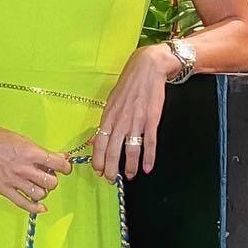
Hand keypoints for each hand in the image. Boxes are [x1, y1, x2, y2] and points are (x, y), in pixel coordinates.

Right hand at [0, 112, 72, 214]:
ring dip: (43, 191)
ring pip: (40, 194)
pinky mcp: (4, 189)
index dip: (65, 167)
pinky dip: (35, 207)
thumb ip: (41, 151)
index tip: (64, 168)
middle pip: (51, 182)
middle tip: (47, 175)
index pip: (58, 164)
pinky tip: (40, 206)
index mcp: (30, 153)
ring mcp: (14, 180)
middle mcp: (24, 168)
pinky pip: (24, 203)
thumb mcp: (23, 140)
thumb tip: (60, 157)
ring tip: (38, 185)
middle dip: (53, 179)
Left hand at [91, 43, 171, 181]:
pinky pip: (150, 142)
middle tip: (111, 179)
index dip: (98, 159)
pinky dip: (149, 157)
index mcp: (108, 116)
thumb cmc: (129, 84)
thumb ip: (106, 121)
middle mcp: (120, 120)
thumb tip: (96, 139)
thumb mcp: (111, 101)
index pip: (99, 143)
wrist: (148, 68)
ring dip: (129, 166)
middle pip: (113, 150)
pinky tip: (148, 167)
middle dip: (110, 168)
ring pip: (131, 150)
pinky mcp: (151, 119)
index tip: (98, 170)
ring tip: (129, 176)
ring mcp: (136, 121)